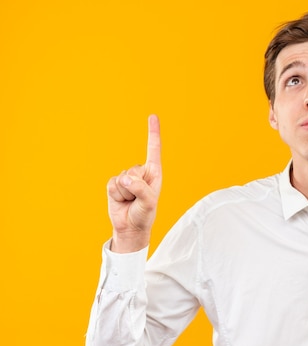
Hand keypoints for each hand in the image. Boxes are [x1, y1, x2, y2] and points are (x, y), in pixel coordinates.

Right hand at [107, 115, 161, 251]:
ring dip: (126, 193)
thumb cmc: (145, 214)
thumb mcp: (149, 203)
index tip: (153, 116)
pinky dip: (116, 195)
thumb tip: (125, 179)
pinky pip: (112, 184)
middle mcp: (140, 173)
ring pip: (122, 178)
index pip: (153, 149)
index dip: (153, 133)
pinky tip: (122, 201)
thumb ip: (140, 189)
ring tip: (131, 201)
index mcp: (154, 173)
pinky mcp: (114, 184)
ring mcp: (126, 178)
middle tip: (138, 199)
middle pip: (133, 170)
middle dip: (135, 187)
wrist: (130, 227)